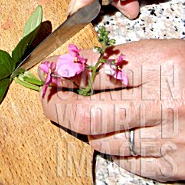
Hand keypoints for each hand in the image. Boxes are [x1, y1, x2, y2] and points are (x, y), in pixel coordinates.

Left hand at [40, 39, 184, 181]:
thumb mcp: (168, 51)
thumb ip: (129, 61)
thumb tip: (83, 67)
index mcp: (163, 64)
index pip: (95, 70)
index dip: (64, 71)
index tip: (48, 70)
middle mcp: (164, 103)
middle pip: (88, 112)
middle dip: (56, 104)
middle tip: (46, 97)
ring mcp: (169, 139)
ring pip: (102, 139)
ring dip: (82, 126)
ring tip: (75, 113)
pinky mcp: (175, 165)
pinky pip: (127, 162)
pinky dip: (110, 147)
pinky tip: (108, 134)